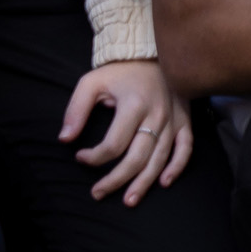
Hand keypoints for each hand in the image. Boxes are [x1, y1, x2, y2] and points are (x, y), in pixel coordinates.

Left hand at [62, 58, 194, 205]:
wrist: (153, 51)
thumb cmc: (119, 70)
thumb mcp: (91, 82)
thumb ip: (76, 110)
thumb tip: (65, 138)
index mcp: (133, 105)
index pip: (113, 144)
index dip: (94, 157)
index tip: (80, 157)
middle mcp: (156, 115)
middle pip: (136, 158)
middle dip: (115, 180)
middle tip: (97, 193)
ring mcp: (173, 119)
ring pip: (160, 159)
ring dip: (144, 183)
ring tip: (128, 200)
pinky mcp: (184, 120)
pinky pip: (185, 148)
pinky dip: (177, 167)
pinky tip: (164, 182)